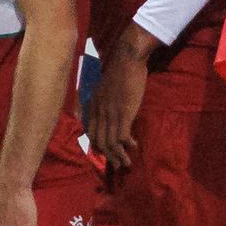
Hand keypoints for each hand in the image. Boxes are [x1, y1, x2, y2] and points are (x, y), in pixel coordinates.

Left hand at [86, 46, 147, 170]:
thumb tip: (108, 110)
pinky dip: (127, 144)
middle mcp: (99, 113)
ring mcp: (110, 113)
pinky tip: (134, 146)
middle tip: (117, 165)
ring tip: (126, 163)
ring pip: (110, 142)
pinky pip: (122, 136)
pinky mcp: (123, 113)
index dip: (98, 146)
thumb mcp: (103, 88)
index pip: (91, 133)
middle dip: (108, 156)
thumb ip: (103, 101)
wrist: (126, 60)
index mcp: (93, 107)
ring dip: (119, 155)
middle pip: (99, 141)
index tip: (105, 154)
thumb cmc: (118, 72)